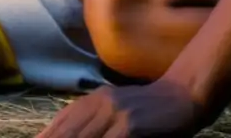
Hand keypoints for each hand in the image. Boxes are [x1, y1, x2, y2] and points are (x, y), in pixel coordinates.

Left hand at [38, 80, 205, 137]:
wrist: (184, 96)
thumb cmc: (150, 111)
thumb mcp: (117, 111)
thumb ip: (94, 123)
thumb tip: (69, 133)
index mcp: (91, 101)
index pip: (60, 124)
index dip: (46, 136)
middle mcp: (98, 103)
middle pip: (67, 133)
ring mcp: (113, 113)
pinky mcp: (130, 125)